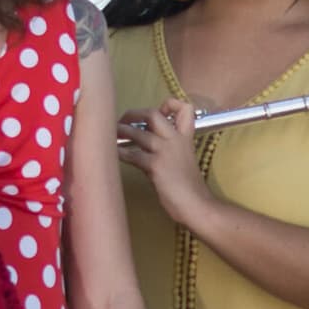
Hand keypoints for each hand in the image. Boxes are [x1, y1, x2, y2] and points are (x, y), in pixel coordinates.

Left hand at [115, 103, 215, 225]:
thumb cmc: (191, 188)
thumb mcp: (184, 161)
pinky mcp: (155, 166)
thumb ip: (168, 150)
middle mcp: (175, 140)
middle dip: (134, 113)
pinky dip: (121, 152)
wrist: (196, 204)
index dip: (169, 105)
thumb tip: (144, 147)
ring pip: (138, 133)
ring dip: (122, 131)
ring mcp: (164, 152)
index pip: (184, 108)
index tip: (159, 111)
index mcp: (185, 138)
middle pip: (153, 114)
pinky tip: (115, 153)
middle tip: (123, 120)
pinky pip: (132, 154)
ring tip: (112, 134)